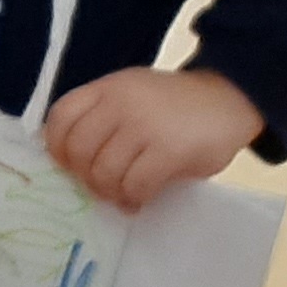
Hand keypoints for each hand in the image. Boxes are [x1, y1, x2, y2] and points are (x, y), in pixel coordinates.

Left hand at [41, 68, 261, 207]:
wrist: (229, 98)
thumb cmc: (176, 106)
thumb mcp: (133, 96)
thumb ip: (103, 119)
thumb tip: (72, 164)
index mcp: (108, 88)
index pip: (61, 116)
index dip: (57, 147)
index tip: (69, 165)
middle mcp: (121, 102)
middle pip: (79, 150)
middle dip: (85, 176)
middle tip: (102, 186)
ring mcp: (144, 125)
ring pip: (104, 172)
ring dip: (111, 192)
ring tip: (124, 194)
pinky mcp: (168, 150)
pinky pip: (134, 185)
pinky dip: (134, 198)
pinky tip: (140, 199)